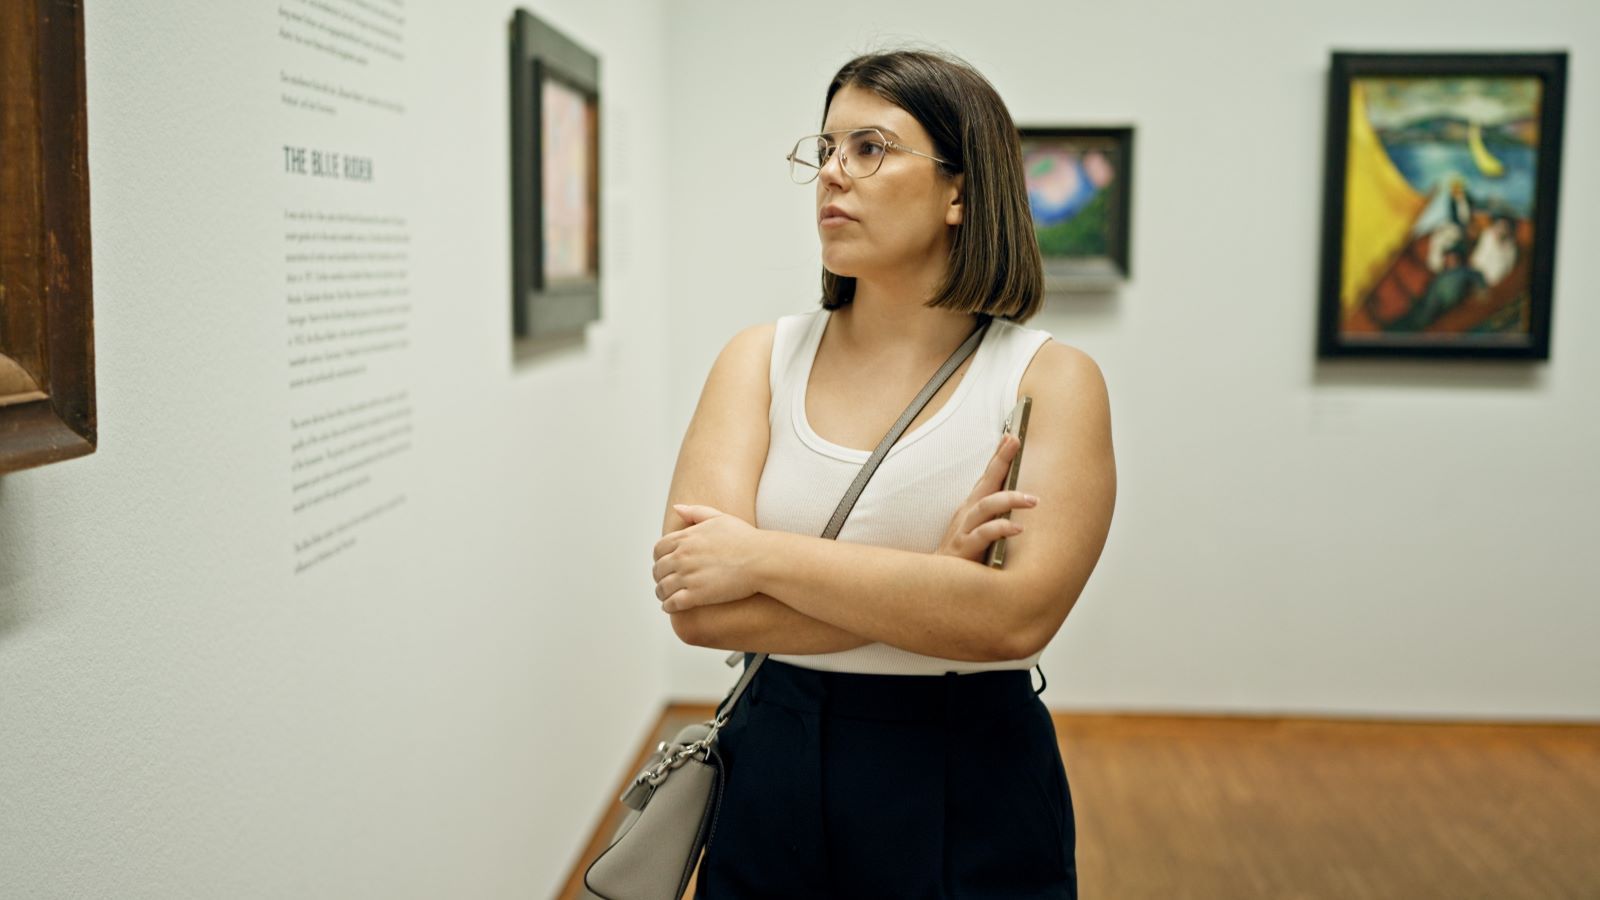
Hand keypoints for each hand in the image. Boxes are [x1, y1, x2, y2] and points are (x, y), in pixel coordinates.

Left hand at [652, 504, 762, 612]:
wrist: (762, 559)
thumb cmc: (746, 539)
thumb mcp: (719, 517)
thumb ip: (696, 512)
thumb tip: (677, 508)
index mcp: (686, 538)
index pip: (658, 549)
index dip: (659, 558)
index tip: (665, 564)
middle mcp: (683, 556)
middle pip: (658, 569)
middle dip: (660, 577)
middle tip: (665, 582)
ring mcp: (688, 576)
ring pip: (662, 588)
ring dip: (662, 594)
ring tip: (666, 597)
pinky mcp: (696, 595)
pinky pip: (672, 603)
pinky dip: (669, 606)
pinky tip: (672, 607)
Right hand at [936, 433, 1037, 562]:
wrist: (938, 585)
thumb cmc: (962, 558)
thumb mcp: (978, 531)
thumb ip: (995, 517)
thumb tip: (1022, 503)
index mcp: (971, 508)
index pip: (987, 477)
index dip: (998, 456)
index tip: (1012, 435)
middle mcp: (967, 514)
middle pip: (985, 481)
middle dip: (1000, 460)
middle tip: (1016, 442)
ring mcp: (963, 530)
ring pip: (986, 507)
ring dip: (1009, 499)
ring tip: (1033, 500)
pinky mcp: (964, 549)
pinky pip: (983, 535)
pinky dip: (1001, 529)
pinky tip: (1017, 528)